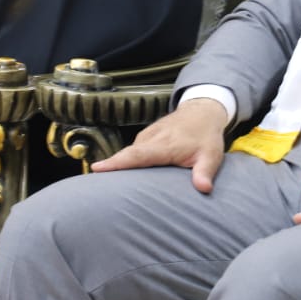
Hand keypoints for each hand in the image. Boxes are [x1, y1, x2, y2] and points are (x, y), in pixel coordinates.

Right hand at [91, 97, 227, 192]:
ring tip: (101, 186)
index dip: (117, 163)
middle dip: (108, 167)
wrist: (202, 111)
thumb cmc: (206, 136)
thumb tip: (204, 188)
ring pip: (128, 154)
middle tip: (90, 184)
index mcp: (164, 145)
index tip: (97, 169)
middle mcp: (151, 139)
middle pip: (126, 155)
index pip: (137, 155)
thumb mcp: (211, 155)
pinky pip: (132, 152)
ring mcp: (147, 136)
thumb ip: (205, 172)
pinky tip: (120, 176)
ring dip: (116, 167)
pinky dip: (125, 162)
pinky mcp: (145, 138)